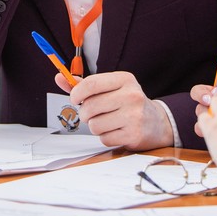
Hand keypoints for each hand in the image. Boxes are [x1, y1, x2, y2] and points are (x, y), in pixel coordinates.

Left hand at [58, 70, 172, 150]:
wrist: (157, 122)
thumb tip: (59, 77)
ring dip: (95, 126)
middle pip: (90, 106)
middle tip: (91, 113)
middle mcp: (131, 95)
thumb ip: (85, 84)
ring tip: (107, 122)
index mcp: (125, 79)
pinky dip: (105, 137)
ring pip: (95, 124)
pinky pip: (104, 138)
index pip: (91, 83)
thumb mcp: (111, 88)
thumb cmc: (128, 103)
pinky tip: (116, 131)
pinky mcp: (133, 135)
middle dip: (85, 113)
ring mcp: (134, 116)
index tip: (75, 99)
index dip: (77, 93)